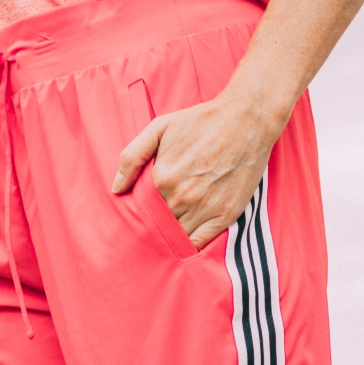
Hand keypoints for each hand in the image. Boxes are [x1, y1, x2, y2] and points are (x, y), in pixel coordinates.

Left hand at [112, 94, 284, 248]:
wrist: (246, 120)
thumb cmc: (201, 121)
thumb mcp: (159, 128)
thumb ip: (132, 157)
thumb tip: (117, 188)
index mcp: (162, 179)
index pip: (141, 209)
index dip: (140, 213)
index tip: (141, 213)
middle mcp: (182, 197)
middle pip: (158, 225)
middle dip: (154, 225)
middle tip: (154, 222)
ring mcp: (205, 208)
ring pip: (178, 236)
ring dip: (171, 236)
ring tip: (169, 230)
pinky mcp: (226, 215)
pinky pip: (200, 242)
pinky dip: (190, 244)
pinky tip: (186, 239)